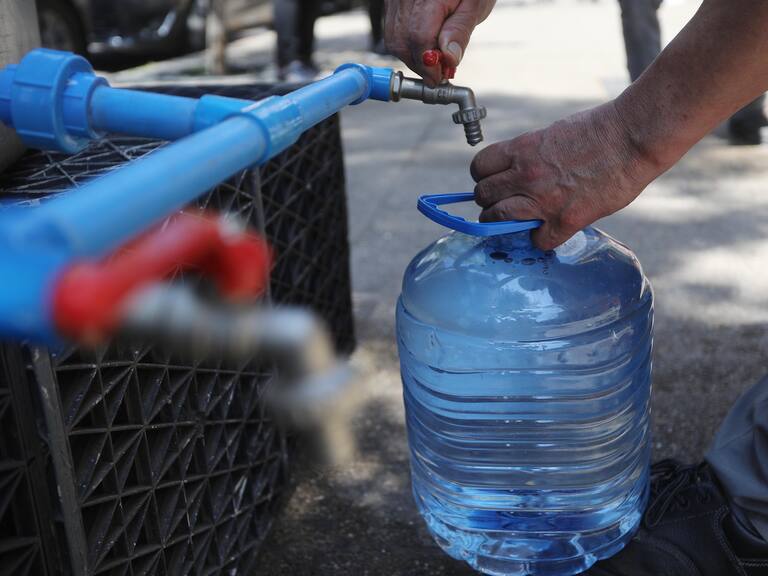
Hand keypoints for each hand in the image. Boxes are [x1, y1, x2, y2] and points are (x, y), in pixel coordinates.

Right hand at [384, 0, 495, 85]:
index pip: (420, 39)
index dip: (429, 65)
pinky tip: (425, 44)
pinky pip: (392, 28)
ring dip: (412, 56)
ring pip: (394, 39)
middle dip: (420, 64)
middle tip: (438, 72)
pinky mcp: (392, 0)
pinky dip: (407, 42)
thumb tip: (448, 60)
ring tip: (434, 58)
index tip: (440, 77)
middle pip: (402, 42)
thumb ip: (460, 31)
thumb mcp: (476, 4)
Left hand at [471, 102, 662, 249]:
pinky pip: (538, 241)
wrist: (633, 137)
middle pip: (483, 196)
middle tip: (502, 204)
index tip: (493, 181)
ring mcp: (543, 200)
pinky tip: (549, 231)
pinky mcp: (565, 220)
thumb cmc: (600, 130)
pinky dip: (541, 239)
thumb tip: (518, 171)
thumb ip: (530, 155)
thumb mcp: (552, 134)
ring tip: (516, 221)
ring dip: (502, 223)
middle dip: (489, 201)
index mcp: (522, 149)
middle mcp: (525, 175)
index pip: (479, 167)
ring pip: (497, 220)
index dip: (484, 177)